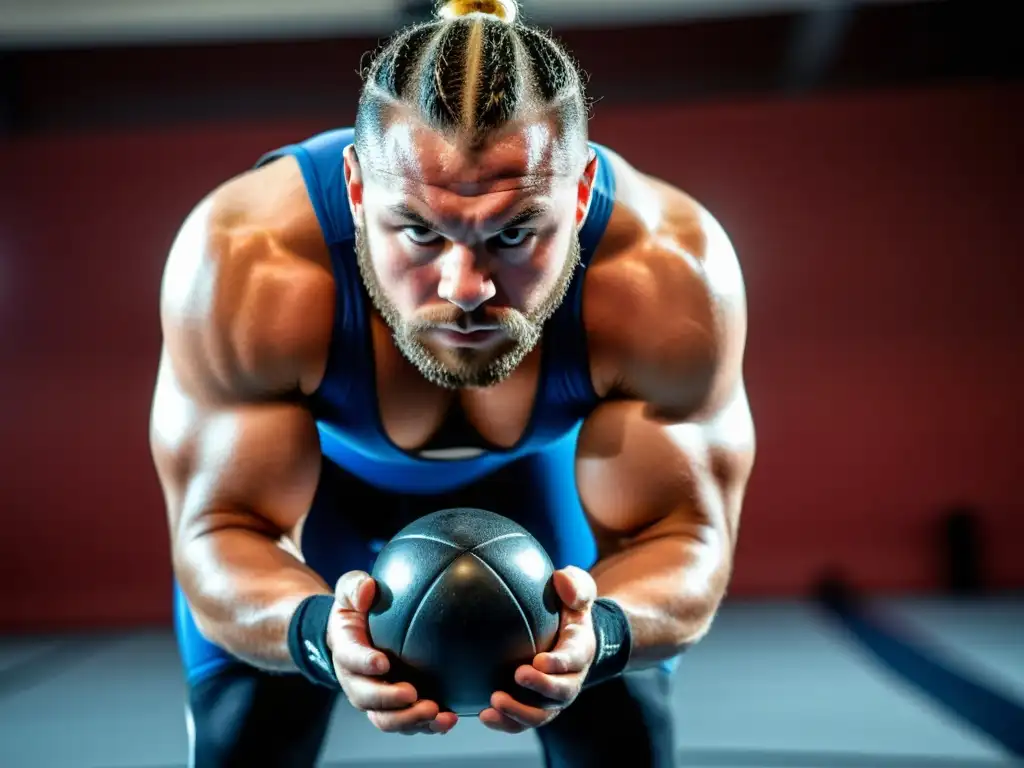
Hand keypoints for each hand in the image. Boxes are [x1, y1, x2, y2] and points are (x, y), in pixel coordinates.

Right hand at [327, 570, 457, 734]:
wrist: (355, 633)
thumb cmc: (356, 609)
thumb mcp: (351, 590)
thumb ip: (356, 587)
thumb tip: (368, 587)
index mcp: (345, 650)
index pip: (350, 659)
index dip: (364, 664)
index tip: (383, 663)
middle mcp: (356, 681)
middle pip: (367, 699)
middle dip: (389, 701)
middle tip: (412, 694)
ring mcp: (375, 697)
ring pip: (387, 719)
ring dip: (410, 720)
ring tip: (436, 713)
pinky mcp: (394, 706)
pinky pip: (408, 723)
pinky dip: (427, 726)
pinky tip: (448, 719)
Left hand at [480, 566, 597, 732]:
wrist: (569, 632)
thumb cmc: (569, 606)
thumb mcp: (578, 588)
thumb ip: (574, 584)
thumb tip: (561, 580)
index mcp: (580, 648)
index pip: (574, 659)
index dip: (559, 663)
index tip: (539, 660)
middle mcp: (571, 678)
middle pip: (561, 693)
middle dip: (540, 688)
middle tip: (517, 676)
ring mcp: (553, 696)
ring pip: (541, 714)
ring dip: (519, 712)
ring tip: (493, 704)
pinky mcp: (536, 705)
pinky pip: (523, 720)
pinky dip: (505, 722)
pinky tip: (483, 715)